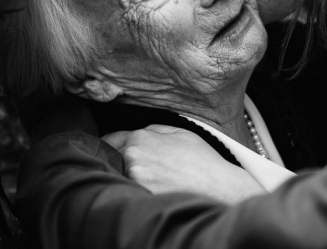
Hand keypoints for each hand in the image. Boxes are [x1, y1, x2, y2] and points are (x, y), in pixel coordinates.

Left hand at [103, 125, 265, 204]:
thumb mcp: (181, 133)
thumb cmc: (202, 160)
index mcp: (140, 138)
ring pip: (119, 178)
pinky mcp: (141, 196)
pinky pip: (130, 193)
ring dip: (127, 178)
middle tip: (138, 168)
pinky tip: (152, 191)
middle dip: (119, 162)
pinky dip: (136, 192)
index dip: (111, 146)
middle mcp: (133, 157)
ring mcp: (135, 178)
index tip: (113, 151)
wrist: (218, 186)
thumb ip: (155, 130)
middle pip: (111, 160)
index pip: (109, 141)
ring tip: (149, 180)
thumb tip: (139, 132)